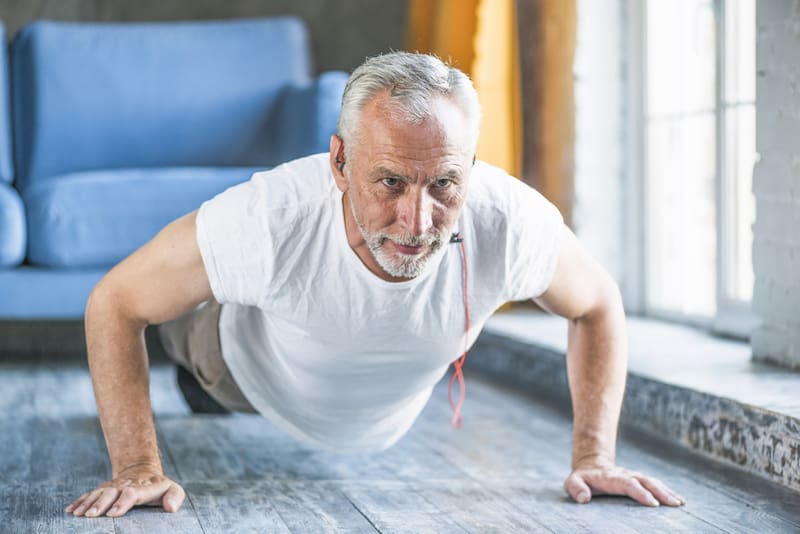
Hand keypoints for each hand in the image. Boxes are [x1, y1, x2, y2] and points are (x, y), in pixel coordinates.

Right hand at [65, 465, 184, 517]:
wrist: (141, 471)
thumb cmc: (159, 488)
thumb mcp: (173, 489)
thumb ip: (175, 497)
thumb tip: (170, 508)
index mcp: (143, 487)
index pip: (132, 493)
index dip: (122, 503)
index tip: (113, 513)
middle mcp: (125, 485)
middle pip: (111, 493)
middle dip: (100, 504)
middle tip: (91, 515)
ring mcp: (112, 487)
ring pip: (98, 493)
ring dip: (87, 503)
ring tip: (78, 514)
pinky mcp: (102, 489)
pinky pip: (89, 494)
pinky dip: (79, 502)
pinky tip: (70, 510)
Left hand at [564, 461, 685, 506]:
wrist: (591, 466)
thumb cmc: (582, 479)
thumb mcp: (572, 482)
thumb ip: (575, 488)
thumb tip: (584, 498)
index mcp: (611, 477)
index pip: (627, 484)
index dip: (640, 492)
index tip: (652, 503)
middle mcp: (625, 475)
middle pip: (645, 481)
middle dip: (660, 492)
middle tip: (674, 504)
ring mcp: (634, 476)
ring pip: (653, 482)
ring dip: (667, 491)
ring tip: (680, 503)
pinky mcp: (639, 480)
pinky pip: (655, 484)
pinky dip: (667, 491)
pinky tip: (679, 500)